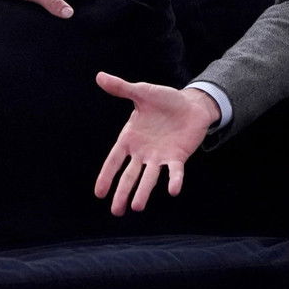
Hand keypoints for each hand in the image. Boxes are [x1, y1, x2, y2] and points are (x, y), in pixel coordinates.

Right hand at [93, 72, 219, 214]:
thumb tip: (99, 76)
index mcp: (130, 138)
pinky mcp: (177, 157)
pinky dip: (174, 180)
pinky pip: (175, 171)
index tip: (99, 193)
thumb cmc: (164, 100)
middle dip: (122, 192)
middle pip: (129, 175)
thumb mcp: (141, 92)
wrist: (190, 104)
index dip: (106, 176)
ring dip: (143, 192)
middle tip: (116, 211)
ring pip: (149, 178)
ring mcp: (159, 157)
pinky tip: (173, 190)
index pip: (114, 160)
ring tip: (136, 207)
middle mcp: (142, 152)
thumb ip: (121, 88)